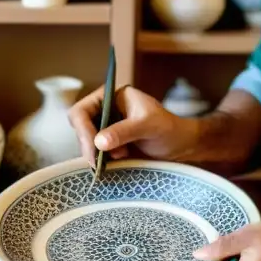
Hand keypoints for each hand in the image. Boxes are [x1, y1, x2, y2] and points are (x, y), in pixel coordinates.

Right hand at [67, 84, 194, 165]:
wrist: (181, 146)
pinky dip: (101, 162)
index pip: (81, 110)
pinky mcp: (109, 147)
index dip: (83, 129)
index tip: (93, 148)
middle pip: (80, 129)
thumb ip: (124, 131)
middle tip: (102, 161)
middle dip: (89, 146)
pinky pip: (95, 156)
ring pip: (86, 145)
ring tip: (122, 157)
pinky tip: (118, 163)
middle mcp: (104, 111)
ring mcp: (105, 130)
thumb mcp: (149, 126)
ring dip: (98, 155)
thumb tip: (99, 142)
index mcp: (110, 97)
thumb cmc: (169, 129)